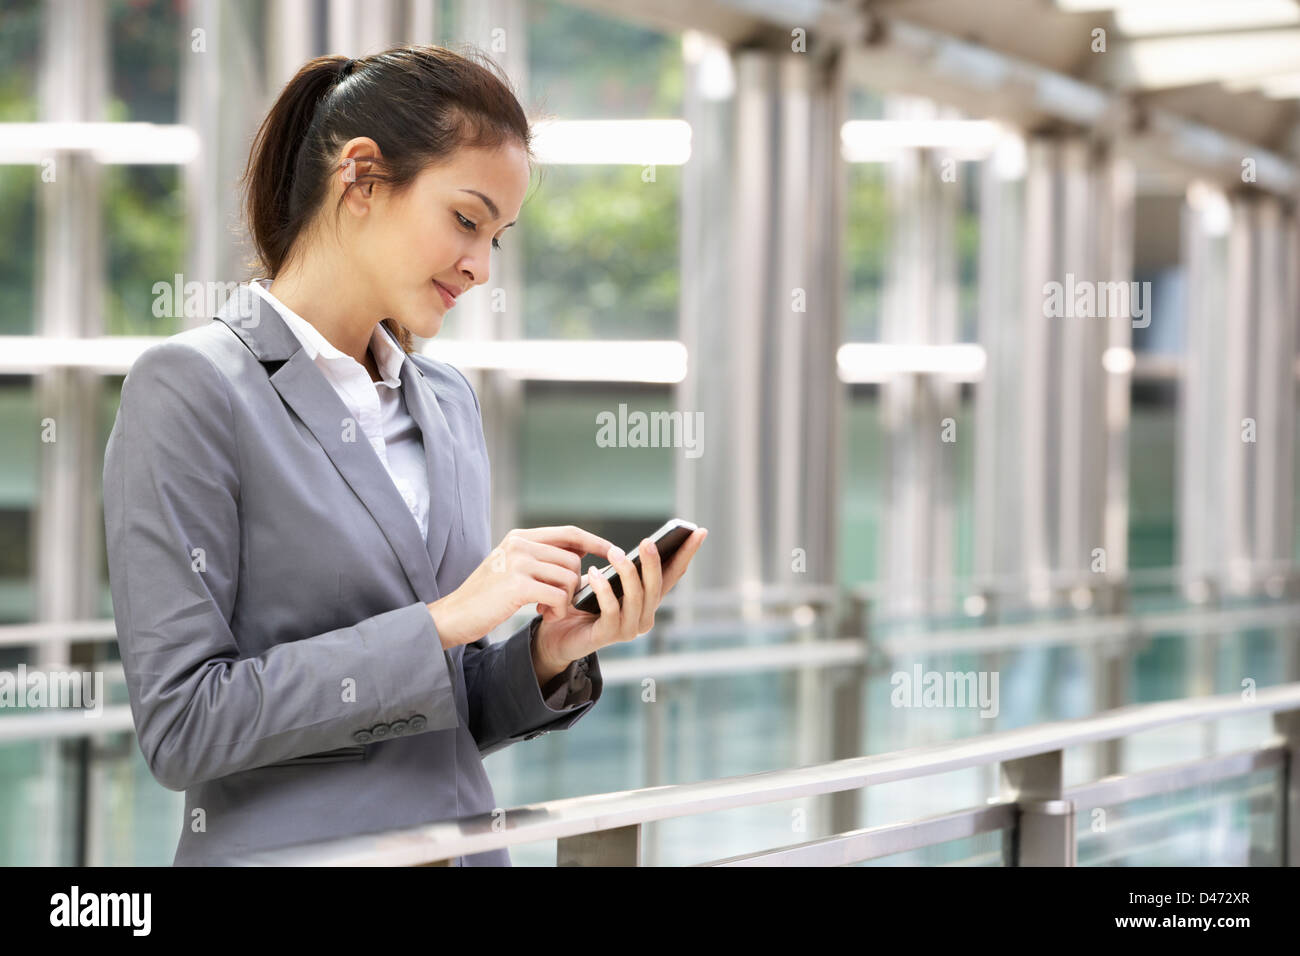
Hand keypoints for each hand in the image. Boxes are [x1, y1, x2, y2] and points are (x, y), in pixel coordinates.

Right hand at [427, 525, 612, 649]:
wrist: (454, 615)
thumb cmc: (485, 596)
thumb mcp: (511, 567)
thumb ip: (540, 557)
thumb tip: (579, 554)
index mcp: (521, 537)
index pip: (569, 533)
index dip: (595, 542)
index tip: (614, 551)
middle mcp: (520, 544)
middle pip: (573, 560)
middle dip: (574, 584)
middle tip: (557, 602)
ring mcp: (518, 563)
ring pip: (568, 578)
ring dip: (565, 600)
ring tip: (548, 610)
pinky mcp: (517, 586)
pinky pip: (558, 596)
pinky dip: (558, 610)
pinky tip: (545, 615)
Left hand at [534, 527, 708, 667]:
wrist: (557, 635)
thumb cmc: (583, 604)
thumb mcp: (608, 579)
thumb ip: (625, 569)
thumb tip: (643, 546)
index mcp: (648, 600)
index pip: (673, 574)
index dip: (687, 553)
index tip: (699, 531)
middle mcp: (644, 616)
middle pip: (656, 586)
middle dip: (654, 562)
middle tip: (647, 541)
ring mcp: (628, 629)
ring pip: (636, 597)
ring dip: (626, 572)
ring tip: (614, 552)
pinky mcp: (608, 636)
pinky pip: (611, 609)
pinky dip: (603, 589)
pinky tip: (594, 573)